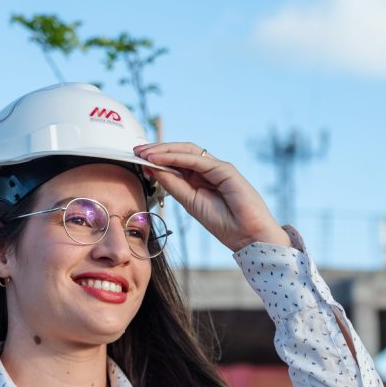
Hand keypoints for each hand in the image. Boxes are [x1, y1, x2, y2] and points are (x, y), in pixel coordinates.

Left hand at [134, 142, 291, 251]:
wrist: (249, 236)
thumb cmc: (224, 224)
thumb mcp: (190, 203)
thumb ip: (173, 185)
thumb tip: (152, 169)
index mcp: (201, 179)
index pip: (176, 161)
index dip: (156, 158)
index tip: (137, 158)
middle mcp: (209, 170)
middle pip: (180, 152)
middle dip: (157, 150)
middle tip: (136, 151)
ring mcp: (218, 168)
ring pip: (187, 151)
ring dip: (163, 150)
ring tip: (144, 153)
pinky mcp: (225, 170)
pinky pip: (196, 160)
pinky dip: (175, 158)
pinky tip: (159, 159)